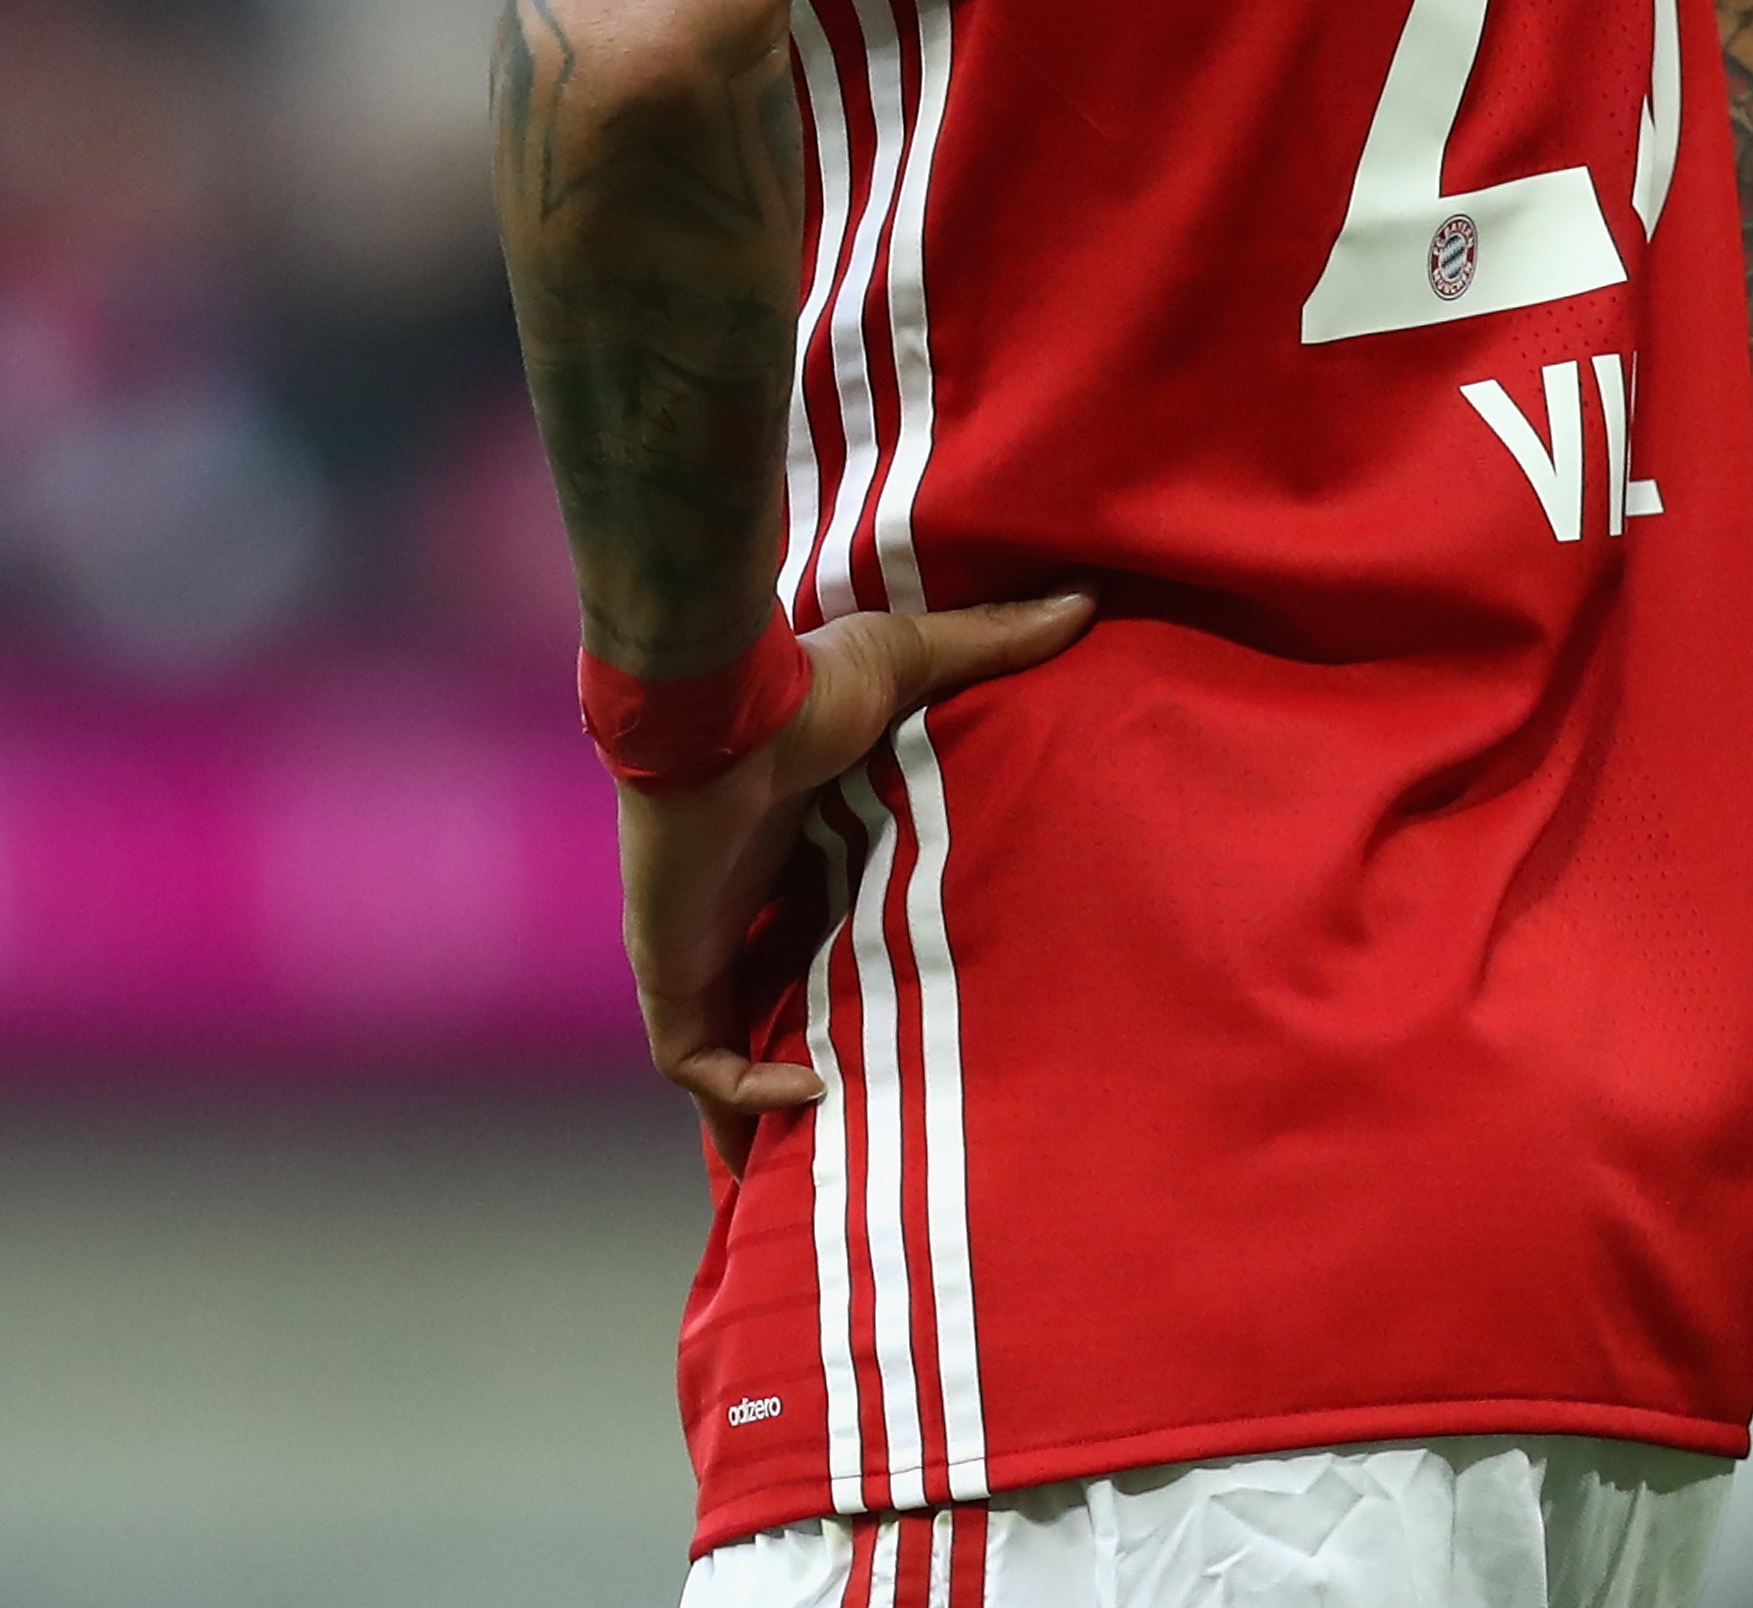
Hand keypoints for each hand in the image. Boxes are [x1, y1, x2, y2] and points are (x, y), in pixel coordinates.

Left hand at [618, 591, 1093, 1171]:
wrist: (720, 708)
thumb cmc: (799, 687)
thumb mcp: (906, 667)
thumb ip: (989, 643)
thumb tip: (1082, 599)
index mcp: (778, 853)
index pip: (803, 932)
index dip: (834, 977)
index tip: (896, 1017)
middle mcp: (732, 908)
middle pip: (760, 1007)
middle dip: (797, 1064)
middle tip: (867, 1117)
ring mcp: (695, 947)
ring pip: (722, 1056)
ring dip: (764, 1106)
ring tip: (834, 1153)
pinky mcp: (670, 973)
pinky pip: (698, 1065)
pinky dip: (746, 1095)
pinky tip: (814, 1095)